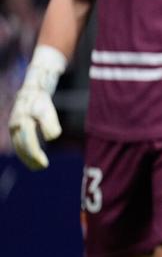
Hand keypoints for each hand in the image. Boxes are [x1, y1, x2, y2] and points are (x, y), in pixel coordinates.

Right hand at [8, 46, 65, 170]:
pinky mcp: (15, 125)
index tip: (44, 164)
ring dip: (27, 157)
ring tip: (38, 166)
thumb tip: (52, 137)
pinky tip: (32, 156)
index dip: (35, 156)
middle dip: (30, 159)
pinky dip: (24, 150)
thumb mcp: (47, 110)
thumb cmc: (42, 100)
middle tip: (42, 167)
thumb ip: (50, 123)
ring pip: (18, 146)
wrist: (33, 88)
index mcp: (22, 123)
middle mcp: (15, 126)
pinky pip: (18, 141)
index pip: (27, 144)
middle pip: (21, 147)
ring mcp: (13, 126)